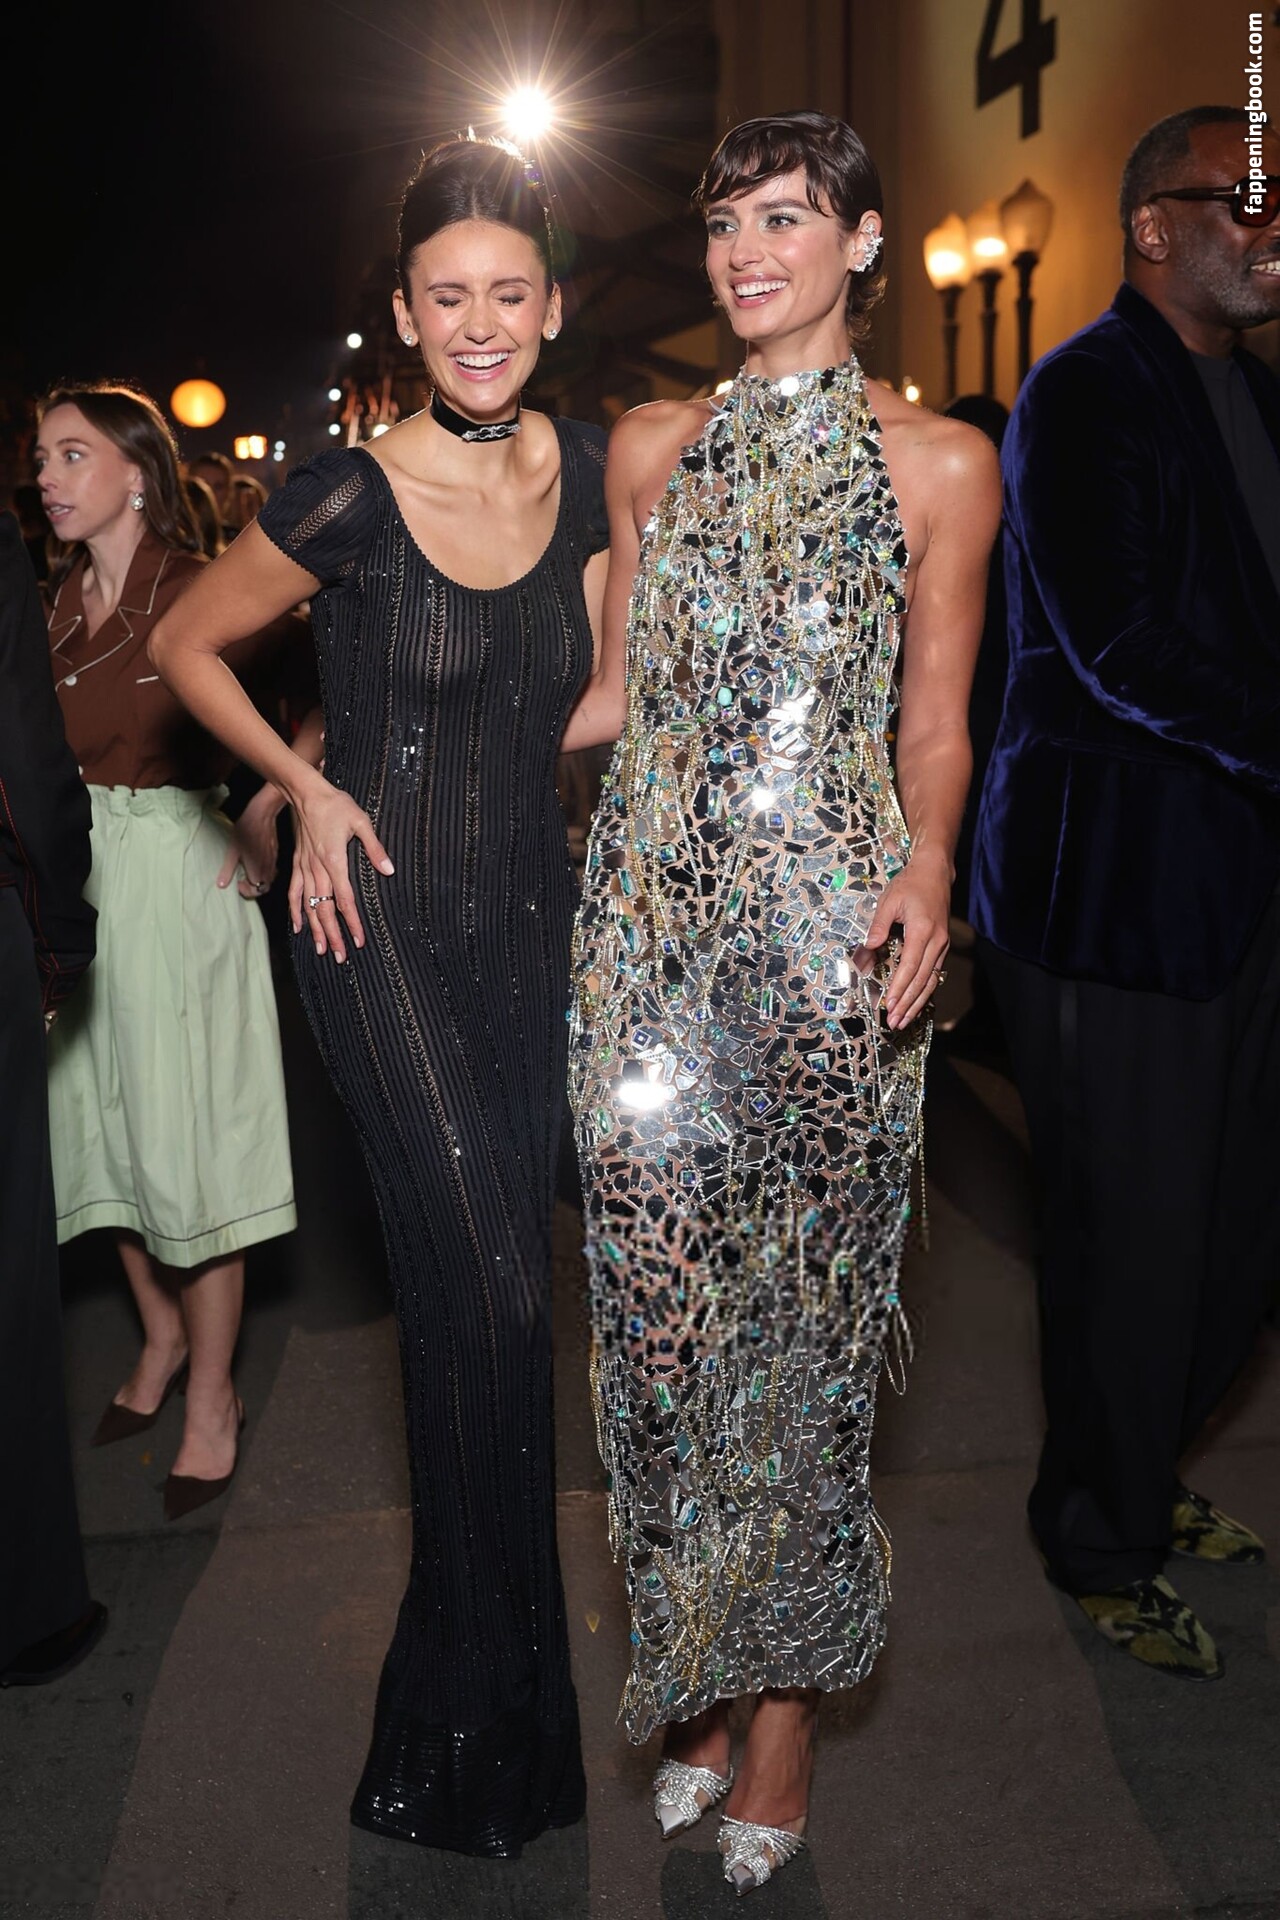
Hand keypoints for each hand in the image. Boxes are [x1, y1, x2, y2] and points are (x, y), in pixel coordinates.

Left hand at [217, 783, 282, 898]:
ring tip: (248, 872)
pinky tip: (256, 862)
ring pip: (269, 880)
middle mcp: (267, 868)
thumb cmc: (246, 829)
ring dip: (259, 880)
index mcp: (257, 870)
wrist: (262, 814)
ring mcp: (273, 861)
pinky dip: (264, 872)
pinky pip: (272, 870)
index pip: (256, 891)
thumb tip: (221, 884)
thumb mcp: (232, 850)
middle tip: (243, 880)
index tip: (238, 882)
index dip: (246, 890)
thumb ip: (228, 869)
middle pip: (264, 888)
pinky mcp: (275, 854)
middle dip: (253, 888)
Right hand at [287, 771, 393, 962]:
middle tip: (340, 957)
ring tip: (321, 950)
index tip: (359, 940)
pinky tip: (299, 927)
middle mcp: (317, 869)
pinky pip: (294, 892)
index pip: (344, 900)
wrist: (306, 792)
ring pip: (308, 905)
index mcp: (334, 861)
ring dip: (315, 929)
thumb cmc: (335, 805)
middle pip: (324, 909)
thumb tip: (389, 870)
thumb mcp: (361, 821)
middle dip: (333, 935)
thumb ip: (375, 848)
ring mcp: (305, 868)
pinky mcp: (297, 864)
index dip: (351, 922)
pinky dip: (295, 911)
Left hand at [857, 851, 950, 1031]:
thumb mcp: (889, 901)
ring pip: (931, 981)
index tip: (889, 1004)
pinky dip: (925, 991)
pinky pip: (934, 974)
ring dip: (917, 1003)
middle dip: (908, 1003)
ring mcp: (942, 945)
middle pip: (922, 980)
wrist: (935, 872)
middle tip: (895, 1022)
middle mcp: (937, 942)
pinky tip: (916, 1003)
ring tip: (905, 1020)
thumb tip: (868, 948)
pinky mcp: (942, 946)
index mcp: (923, 931)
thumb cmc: (910, 884)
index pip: (910, 967)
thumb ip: (878, 926)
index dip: (899, 988)